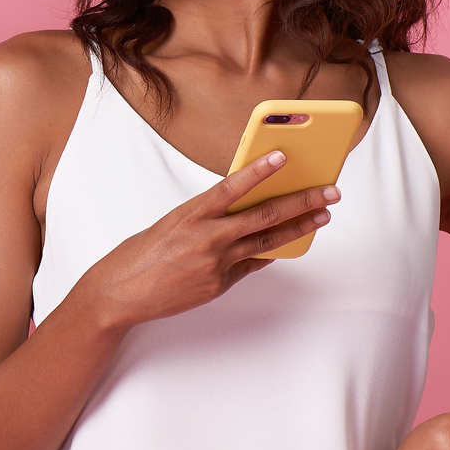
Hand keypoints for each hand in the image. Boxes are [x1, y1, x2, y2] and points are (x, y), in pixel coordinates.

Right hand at [78, 152, 338, 329]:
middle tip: (330, 192)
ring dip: (300, 227)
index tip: (284, 156)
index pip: (232, 187)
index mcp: (191, 214)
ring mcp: (216, 264)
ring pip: (267, 241)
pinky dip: (266, 252)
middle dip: (303, 202)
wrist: (119, 293)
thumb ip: (207, 215)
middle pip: (265, 216)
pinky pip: (250, 265)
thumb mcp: (172, 223)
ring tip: (322, 216)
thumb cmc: (141, 254)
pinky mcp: (218, 285)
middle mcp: (207, 238)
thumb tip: (242, 209)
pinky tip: (285, 243)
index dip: (260, 171)